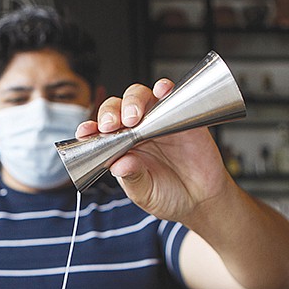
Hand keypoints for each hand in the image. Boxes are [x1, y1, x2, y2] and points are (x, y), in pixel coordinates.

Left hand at [76, 79, 230, 223]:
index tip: (86, 132)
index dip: (90, 128)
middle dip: (111, 113)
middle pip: (117, 109)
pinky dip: (164, 88)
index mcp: (120, 148)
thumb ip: (132, 178)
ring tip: (134, 116)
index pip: (99, 132)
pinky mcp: (180, 116)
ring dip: (133, 100)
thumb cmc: (167, 196)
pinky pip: (170, 96)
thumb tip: (119, 165)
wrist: (201, 200)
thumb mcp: (145, 194)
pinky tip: (161, 90)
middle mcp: (135, 131)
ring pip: (140, 97)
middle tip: (112, 125)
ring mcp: (157, 122)